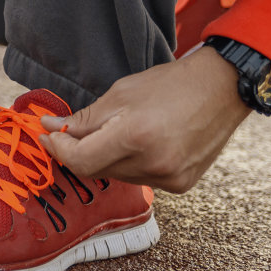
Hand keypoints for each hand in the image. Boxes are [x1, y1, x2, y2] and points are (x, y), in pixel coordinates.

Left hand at [38, 46, 252, 192]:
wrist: (222, 89)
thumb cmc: (169, 85)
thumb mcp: (120, 94)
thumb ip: (84, 119)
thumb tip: (51, 128)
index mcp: (136, 137)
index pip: (82, 161)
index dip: (59, 151)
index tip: (48, 137)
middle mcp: (154, 164)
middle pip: (98, 170)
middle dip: (80, 152)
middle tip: (70, 133)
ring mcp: (171, 178)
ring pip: (118, 176)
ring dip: (107, 158)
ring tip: (118, 132)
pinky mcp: (182, 185)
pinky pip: (141, 179)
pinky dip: (131, 164)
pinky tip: (142, 144)